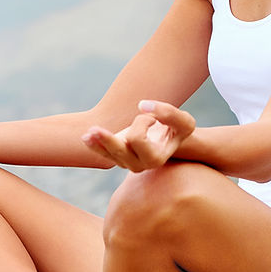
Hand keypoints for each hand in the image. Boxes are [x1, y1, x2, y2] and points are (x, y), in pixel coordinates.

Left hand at [80, 100, 195, 171]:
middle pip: (119, 149)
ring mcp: (127, 162)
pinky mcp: (118, 156)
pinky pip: (103, 153)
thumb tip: (142, 106)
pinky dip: (94, 144)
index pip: (138, 138)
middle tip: (99, 128)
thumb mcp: (184, 121)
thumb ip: (169, 113)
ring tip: (89, 132)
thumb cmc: (176, 129)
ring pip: (108, 152)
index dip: (141, 122)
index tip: (151, 117)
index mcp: (156, 159)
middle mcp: (140, 165)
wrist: (170, 138)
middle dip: (111, 135)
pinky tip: (86, 137)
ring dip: (98, 140)